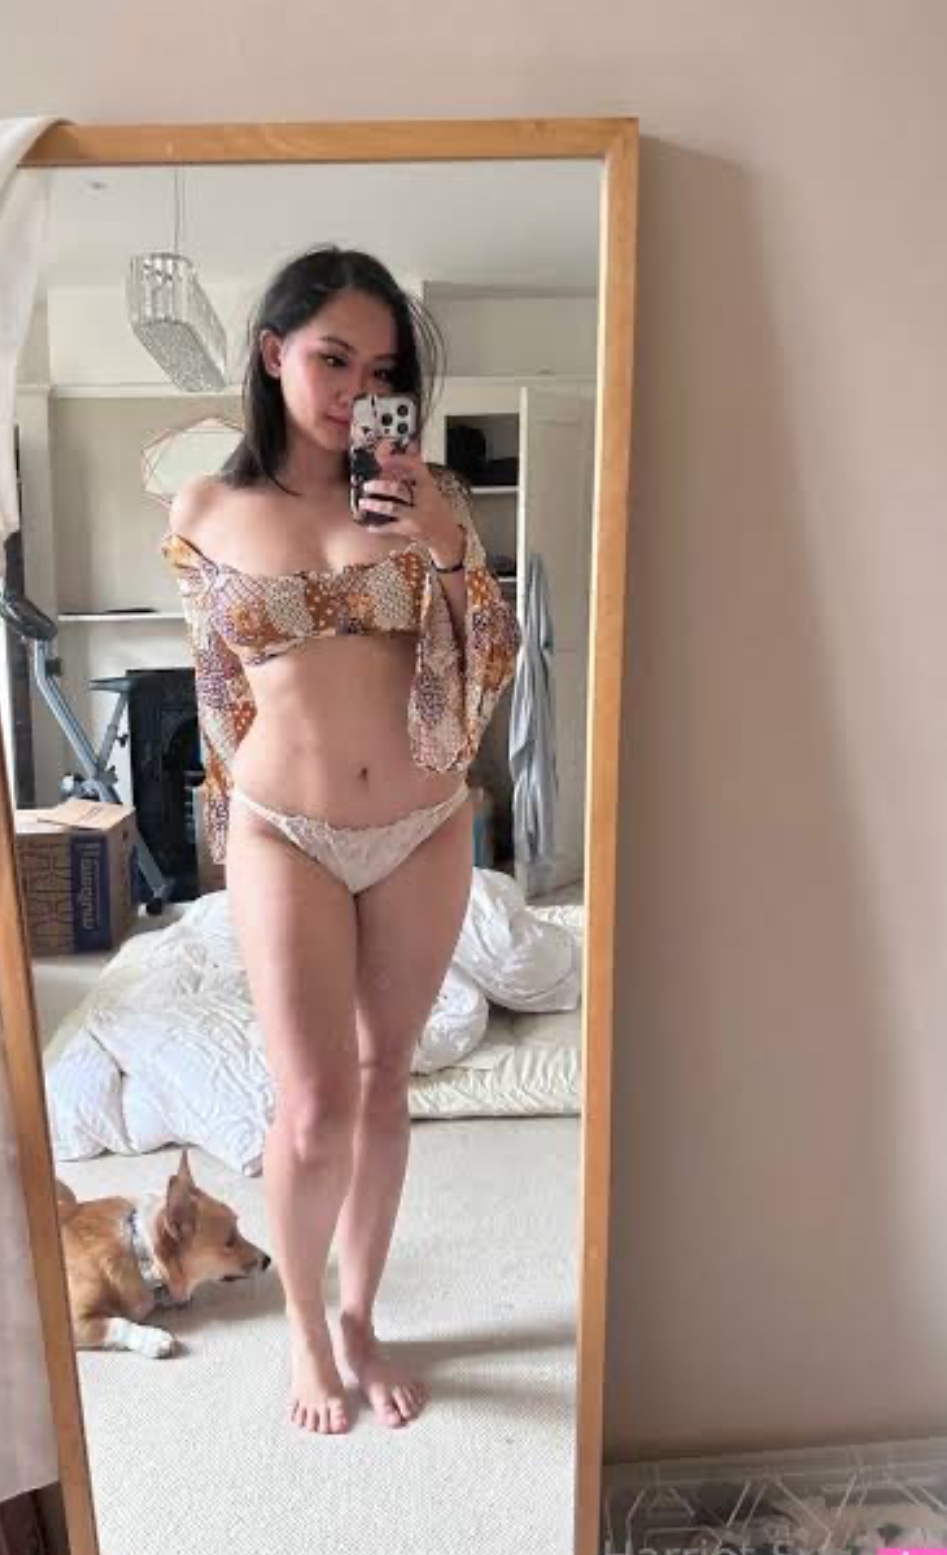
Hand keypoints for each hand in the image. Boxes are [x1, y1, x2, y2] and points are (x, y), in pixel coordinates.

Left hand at [359, 440, 464, 567]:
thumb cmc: (436, 510)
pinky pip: (390, 527)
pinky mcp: (410, 530)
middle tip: (367, 485)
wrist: (447, 536)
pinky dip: (378, 527)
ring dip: (375, 504)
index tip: (385, 459)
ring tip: (363, 503)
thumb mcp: (431, 490)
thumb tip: (409, 447)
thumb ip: (417, 472)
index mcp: (428, 487)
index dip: (399, 461)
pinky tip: (369, 525)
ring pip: (392, 508)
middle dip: (379, 486)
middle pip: (398, 489)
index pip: (415, 468)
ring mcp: (416, 516)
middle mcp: (423, 500)